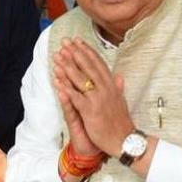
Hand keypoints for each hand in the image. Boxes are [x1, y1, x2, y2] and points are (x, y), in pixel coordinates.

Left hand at [53, 38, 133, 157]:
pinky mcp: (91, 111)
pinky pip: (76, 97)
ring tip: (58, 55)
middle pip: (88, 67)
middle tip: (65, 41)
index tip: (78, 41)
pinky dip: (66, 88)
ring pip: (81, 79)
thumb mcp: (121, 101)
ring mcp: (98, 99)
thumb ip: (118, 87)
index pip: (98, 64)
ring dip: (68, 66)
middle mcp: (106, 89)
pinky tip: (57, 81)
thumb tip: (119, 75)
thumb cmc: (121, 122)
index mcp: (111, 86)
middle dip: (75, 53)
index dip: (87, 51)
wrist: (124, 141)